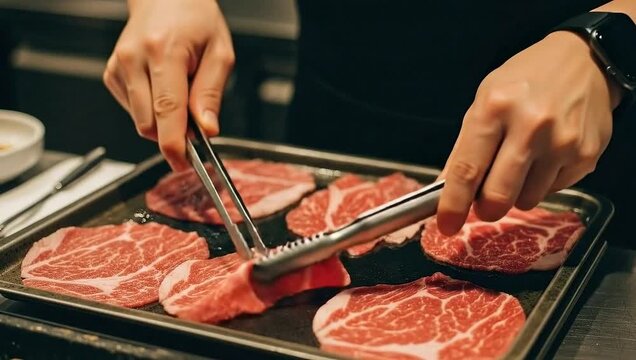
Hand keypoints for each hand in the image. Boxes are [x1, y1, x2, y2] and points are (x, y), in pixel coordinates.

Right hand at [103, 0, 234, 170]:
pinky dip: (150, 110)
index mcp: (164, 52)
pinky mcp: (111, 74)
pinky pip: (133, 110)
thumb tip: (207, 130)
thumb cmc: (195, 19)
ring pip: (139, 121)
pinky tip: (161, 87)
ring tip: (179, 91)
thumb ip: (211, 93)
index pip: (166, 110)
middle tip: (196, 121)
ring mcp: (118, 66)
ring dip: (162, 121)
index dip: (173, 144)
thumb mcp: (220, 53)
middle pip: (149, 123)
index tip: (182, 164)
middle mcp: (134, 59)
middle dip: (173, 134)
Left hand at [436, 31, 621, 234]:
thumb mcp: (484, 101)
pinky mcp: (585, 156)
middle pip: (498, 195)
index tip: (446, 225)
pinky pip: (552, 191)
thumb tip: (445, 189)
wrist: (585, 61)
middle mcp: (530, 126)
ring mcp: (562, 143)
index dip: (453, 204)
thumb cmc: (526, 80)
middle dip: (485, 209)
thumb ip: (464, 148)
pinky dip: (542, 183)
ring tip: (521, 162)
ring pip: (526, 200)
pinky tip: (546, 155)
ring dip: (516, 193)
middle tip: (484, 203)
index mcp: (495, 107)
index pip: (467, 169)